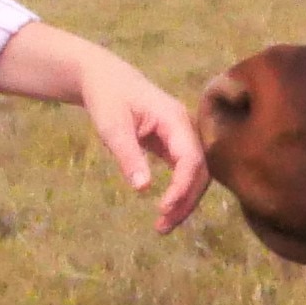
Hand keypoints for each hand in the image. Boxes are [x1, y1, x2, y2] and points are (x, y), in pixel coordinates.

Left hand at [0, 22, 212, 230]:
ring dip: (184, 201)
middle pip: (201, 171)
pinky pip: (185, 171)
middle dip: (186, 201)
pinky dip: (178, 191)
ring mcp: (182, 135)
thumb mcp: (112, 127)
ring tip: (162, 226)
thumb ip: (128, 156)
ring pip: (196, 174)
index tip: (162, 208)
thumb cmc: (107, 98)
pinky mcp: (174, 143)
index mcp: (175, 118)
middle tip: (162, 227)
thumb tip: (142, 189)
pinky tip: (166, 209)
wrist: (104, 77)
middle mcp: (185, 127)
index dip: (182, 187)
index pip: (191, 159)